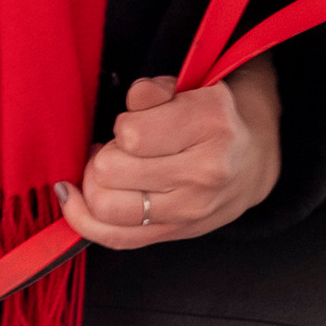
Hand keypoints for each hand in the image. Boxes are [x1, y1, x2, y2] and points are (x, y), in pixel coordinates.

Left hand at [59, 63, 281, 252]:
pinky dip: (83, 218)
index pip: (131, 134)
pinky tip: (72, 199)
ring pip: (107, 207)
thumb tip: (132, 102)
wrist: (252, 161)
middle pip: (110, 172)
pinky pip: (115, 238)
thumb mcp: (191, 87)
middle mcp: (205, 171)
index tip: (134, 123)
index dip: (122, 125)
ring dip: (95, 184)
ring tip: (107, 170)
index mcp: (211, 122)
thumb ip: (154, 90)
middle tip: (118, 148)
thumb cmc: (211, 117)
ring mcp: (192, 210)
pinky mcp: (178, 233)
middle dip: (104, 155)